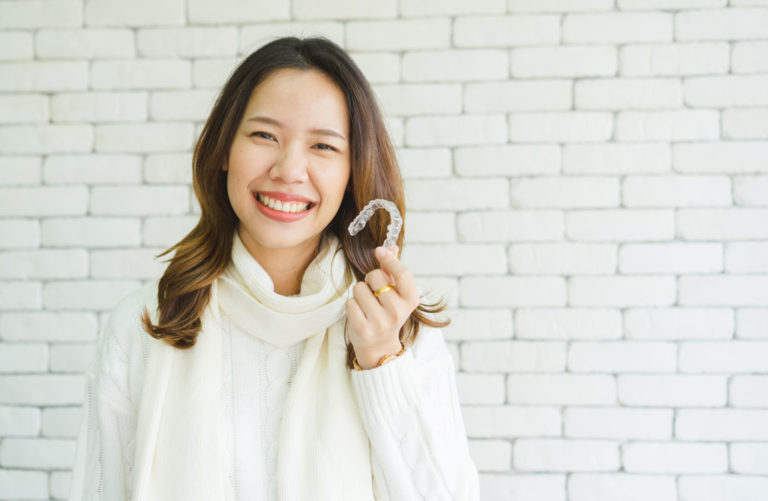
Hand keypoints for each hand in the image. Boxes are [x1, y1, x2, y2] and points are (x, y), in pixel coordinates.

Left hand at [345, 245, 419, 368]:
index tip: (379, 251)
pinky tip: (359, 313)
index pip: (403, 274)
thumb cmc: (387, 313)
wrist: (379, 346)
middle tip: (374, 293)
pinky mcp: (362, 329)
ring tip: (366, 305)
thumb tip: (391, 246)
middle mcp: (397, 312)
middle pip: (375, 277)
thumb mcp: (396, 294)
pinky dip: (351, 305)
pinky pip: (350, 302)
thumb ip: (393, 270)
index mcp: (410, 301)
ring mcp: (380, 322)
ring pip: (359, 289)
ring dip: (359, 293)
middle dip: (370, 280)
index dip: (390, 260)